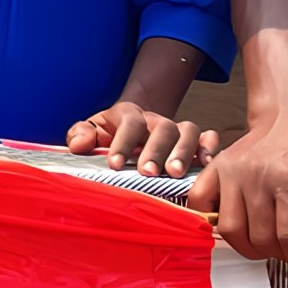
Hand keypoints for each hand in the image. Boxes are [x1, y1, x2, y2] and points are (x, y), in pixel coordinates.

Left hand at [68, 100, 220, 175]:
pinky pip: (207, 136)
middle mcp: (155, 120)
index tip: (114, 165)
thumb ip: (80, 135)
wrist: (127, 131)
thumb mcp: (90, 132)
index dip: (122, 143)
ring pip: (188, 131)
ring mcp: (176, 129)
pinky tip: (206, 164)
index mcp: (128, 114)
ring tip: (175, 173)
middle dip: (156, 150)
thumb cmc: (107, 137)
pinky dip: (209, 147)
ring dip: (183, 152)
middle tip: (147, 172)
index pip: (129, 122)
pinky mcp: (192, 141)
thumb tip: (79, 144)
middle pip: (162, 128)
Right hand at [189, 102, 287, 281]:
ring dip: (251, 247)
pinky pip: (203, 207)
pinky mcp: (215, 168)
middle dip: (280, 256)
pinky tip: (238, 224)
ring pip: (232, 231)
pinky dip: (214, 222)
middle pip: (262, 239)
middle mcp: (258, 176)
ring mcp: (232, 172)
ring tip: (268, 243)